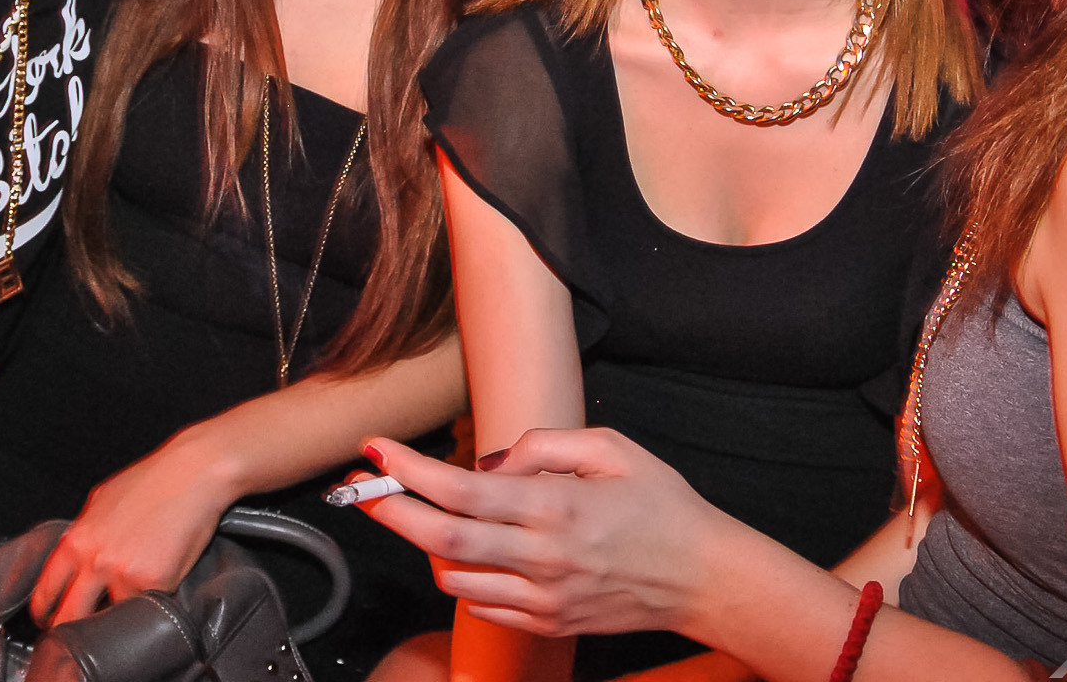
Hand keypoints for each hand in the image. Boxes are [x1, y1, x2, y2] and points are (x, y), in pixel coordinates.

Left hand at [29, 439, 240, 626]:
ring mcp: (126, 576)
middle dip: (70, 632)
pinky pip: (146, 607)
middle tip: (78, 637)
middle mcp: (96, 562)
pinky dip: (150, 603)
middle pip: (68, 619)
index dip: (44, 613)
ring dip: (114, 619)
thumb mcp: (102, 499)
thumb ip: (83, 533)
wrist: (196, 472)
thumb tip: (72, 554)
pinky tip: (157, 584)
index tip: (49, 620)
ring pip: (109, 619)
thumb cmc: (153, 479)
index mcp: (77, 541)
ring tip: (124, 609)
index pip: (45, 593)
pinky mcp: (158, 584)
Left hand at [357, 428, 731, 638]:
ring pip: (454, 578)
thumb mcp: (613, 449)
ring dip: (428, 547)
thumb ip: (546, 443)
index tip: (376, 449)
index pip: (462, 490)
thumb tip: (493, 457)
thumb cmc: (662, 506)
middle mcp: (543, 556)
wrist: (704, 578)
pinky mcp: (547, 623)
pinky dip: (463, 578)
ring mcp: (543, 597)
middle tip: (361, 489)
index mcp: (556, 507)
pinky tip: (472, 553)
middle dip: (390, 512)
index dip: (409, 470)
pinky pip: (481, 605)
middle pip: (441, 540)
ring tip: (428, 517)